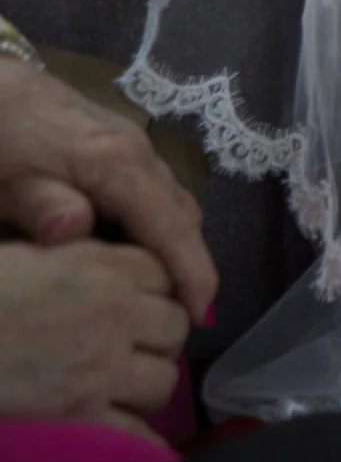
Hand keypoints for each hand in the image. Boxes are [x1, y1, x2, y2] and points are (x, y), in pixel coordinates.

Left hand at [0, 61, 215, 323]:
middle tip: (174, 317)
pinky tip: (133, 247)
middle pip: (184, 217)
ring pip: (173, 203)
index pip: (173, 228)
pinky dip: (158, 224)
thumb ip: (41, 206)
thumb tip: (75, 231)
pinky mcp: (123, 143)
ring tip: (159, 291)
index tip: (200, 316)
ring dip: (175, 245)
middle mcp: (142, 154)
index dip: (192, 272)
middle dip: (189, 266)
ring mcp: (137, 145)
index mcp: (119, 165)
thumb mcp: (6, 181)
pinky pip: (157, 191)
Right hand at [0, 240, 189, 436]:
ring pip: (163, 380)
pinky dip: (138, 445)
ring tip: (122, 392)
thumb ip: (66, 255)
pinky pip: (133, 436)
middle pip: (174, 326)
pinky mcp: (80, 416)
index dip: (154, 292)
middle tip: (134, 352)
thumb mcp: (21, 255)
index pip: (164, 274)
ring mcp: (100, 367)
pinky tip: (135, 450)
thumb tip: (86, 251)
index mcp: (99, 265)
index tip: (142, 306)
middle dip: (158, 340)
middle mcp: (113, 312)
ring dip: (146, 387)